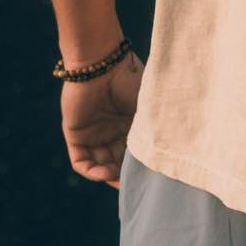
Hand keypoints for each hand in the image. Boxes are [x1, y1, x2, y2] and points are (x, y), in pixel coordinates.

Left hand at [59, 50, 143, 189]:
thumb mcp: (148, 110)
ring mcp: (93, 132)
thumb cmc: (131, 80)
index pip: (134, 154)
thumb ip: (154, 132)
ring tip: (118, 178)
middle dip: (124, 175)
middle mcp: (112, 130)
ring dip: (108, 176)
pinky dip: (91, 171)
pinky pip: (80, 160)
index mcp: (130, 123)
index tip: (150, 179)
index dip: (140, 168)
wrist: (103, 62)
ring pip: (99, 165)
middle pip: (117, 162)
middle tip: (134, 183)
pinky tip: (103, 174)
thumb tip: (169, 159)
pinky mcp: (75, 133)